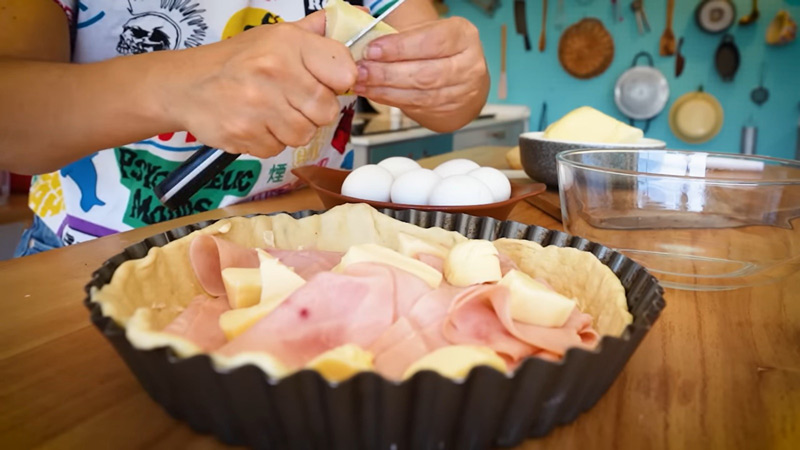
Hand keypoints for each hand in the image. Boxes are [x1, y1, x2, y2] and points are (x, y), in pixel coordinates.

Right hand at [164, 12, 356, 157]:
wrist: (185, 85)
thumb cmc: (235, 61)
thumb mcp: (273, 36)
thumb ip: (312, 33)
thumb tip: (347, 20)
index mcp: (288, 43)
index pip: (344, 72)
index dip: (338, 82)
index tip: (326, 83)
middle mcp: (274, 70)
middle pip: (326, 110)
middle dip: (314, 111)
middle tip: (293, 102)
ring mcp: (258, 104)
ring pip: (304, 134)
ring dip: (292, 129)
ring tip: (272, 113)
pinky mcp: (244, 132)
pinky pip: (277, 149)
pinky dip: (269, 142)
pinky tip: (255, 124)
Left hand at [353, 17, 488, 131]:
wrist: (463, 79)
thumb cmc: (439, 51)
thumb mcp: (426, 33)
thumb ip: (400, 35)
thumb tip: (364, 34)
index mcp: (464, 37)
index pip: (432, 41)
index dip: (400, 47)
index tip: (373, 50)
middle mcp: (468, 65)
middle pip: (425, 73)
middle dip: (387, 73)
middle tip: (361, 70)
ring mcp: (461, 92)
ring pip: (419, 94)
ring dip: (385, 89)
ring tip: (362, 82)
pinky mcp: (449, 111)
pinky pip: (415, 106)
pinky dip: (389, 99)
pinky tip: (373, 92)